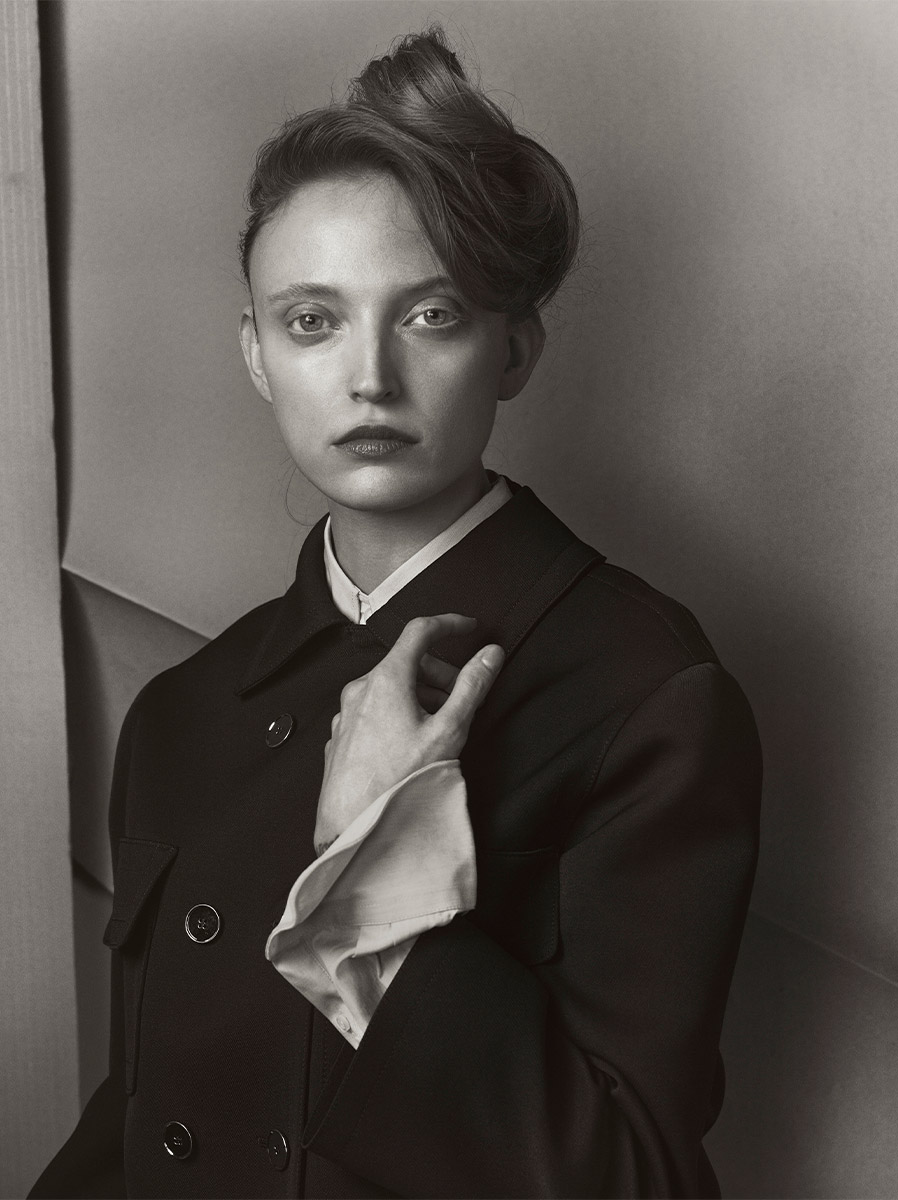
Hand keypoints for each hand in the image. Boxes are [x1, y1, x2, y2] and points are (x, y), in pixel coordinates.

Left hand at [313, 614, 503, 853]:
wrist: (355, 828)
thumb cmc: (401, 782)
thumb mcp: (449, 731)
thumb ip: (472, 687)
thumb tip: (490, 654)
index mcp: (386, 679)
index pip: (420, 631)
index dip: (449, 624)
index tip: (470, 629)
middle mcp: (359, 690)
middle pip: (405, 662)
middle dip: (439, 672)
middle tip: (462, 695)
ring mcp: (346, 714)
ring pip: (388, 689)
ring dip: (419, 695)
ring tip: (439, 725)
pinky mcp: (341, 737)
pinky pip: (373, 711)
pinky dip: (397, 714)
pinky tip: (411, 744)